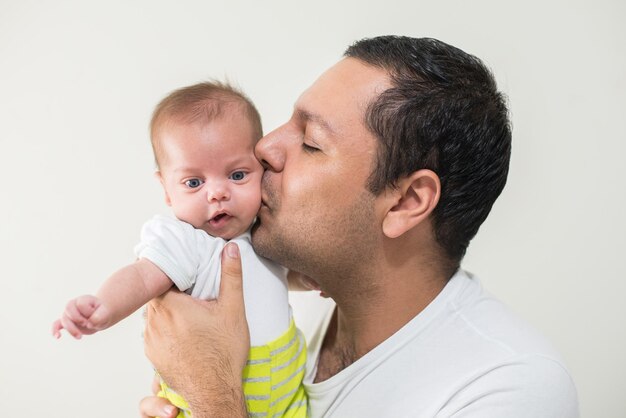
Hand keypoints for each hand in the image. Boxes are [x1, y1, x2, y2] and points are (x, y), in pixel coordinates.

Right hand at [51, 295, 111, 338]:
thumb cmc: (102, 314)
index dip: (87, 313)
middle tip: (87, 324)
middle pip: (68, 309)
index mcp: (84, 299)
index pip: (81, 304)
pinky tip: (58, 337)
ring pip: (64, 319)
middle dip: (77, 319)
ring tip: (80, 337)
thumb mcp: (105, 314)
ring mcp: (69, 313)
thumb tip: (90, 323)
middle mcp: (74, 304)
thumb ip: (100, 317)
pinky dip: (55, 330)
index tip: (95, 317)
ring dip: (71, 329)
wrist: (99, 318)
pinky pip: (56, 325)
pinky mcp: (66, 322)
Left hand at [143, 243, 248, 416]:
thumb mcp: (233, 310)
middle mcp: (154, 321)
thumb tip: (230, 249)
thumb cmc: (224, 352)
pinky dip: (166, 330)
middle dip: (174, 293)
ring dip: (169, 312)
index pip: (163, 278)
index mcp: (171, 305)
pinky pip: (155, 334)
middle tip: (193, 296)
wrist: (214, 392)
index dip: (175, 274)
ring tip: (190, 316)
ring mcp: (150, 340)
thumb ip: (230, 275)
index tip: (187, 276)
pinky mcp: (153, 356)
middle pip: (159, 296)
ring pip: (155, 315)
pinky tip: (186, 335)